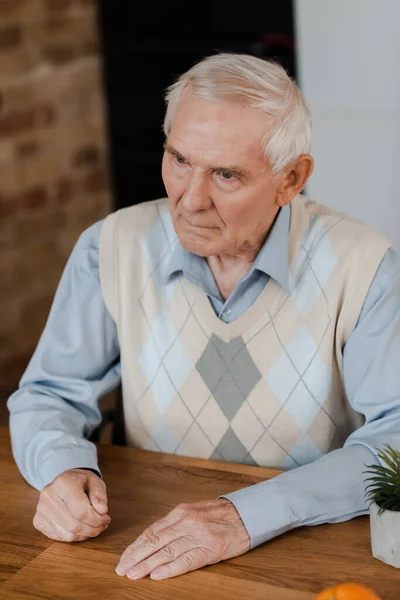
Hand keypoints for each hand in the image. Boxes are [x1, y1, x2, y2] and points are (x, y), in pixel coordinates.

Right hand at [33, 468, 110, 541]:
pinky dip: (75, 537)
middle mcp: (48, 496)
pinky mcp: (38, 521)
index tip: (106, 518)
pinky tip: (82, 529)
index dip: (97, 519)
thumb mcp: (95, 481)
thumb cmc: (81, 482)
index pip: (82, 511)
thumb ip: (99, 495)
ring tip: (95, 527)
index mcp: (63, 483)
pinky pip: (59, 537)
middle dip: (93, 529)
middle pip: (74, 525)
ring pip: (67, 534)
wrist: (63, 481)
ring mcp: (41, 510)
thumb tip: (102, 511)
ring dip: (85, 535)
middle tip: (103, 525)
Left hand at [115, 498, 249, 580]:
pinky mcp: (209, 549)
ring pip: (166, 552)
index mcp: (180, 512)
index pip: (151, 531)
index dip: (135, 546)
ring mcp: (197, 536)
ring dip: (146, 565)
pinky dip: (169, 569)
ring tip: (133, 574)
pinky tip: (157, 575)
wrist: (246, 515)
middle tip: (121, 569)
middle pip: (154, 542)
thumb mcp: (194, 512)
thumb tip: (152, 539)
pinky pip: (185, 561)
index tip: (124, 558)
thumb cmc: (219, 515)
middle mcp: (186, 522)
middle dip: (135, 557)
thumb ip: (174, 523)